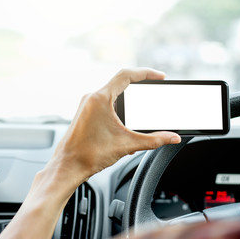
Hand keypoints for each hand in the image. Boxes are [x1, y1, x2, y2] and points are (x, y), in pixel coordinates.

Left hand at [0, 68, 180, 238]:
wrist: (67, 166)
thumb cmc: (88, 154)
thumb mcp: (127, 144)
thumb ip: (154, 140)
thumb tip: (172, 137)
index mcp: (100, 98)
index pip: (126, 75)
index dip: (146, 73)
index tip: (159, 76)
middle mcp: (91, 98)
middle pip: (119, 82)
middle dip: (138, 84)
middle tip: (153, 86)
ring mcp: (86, 105)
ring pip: (111, 93)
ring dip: (127, 97)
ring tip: (141, 103)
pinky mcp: (84, 113)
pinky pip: (104, 102)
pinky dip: (117, 106)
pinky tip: (124, 119)